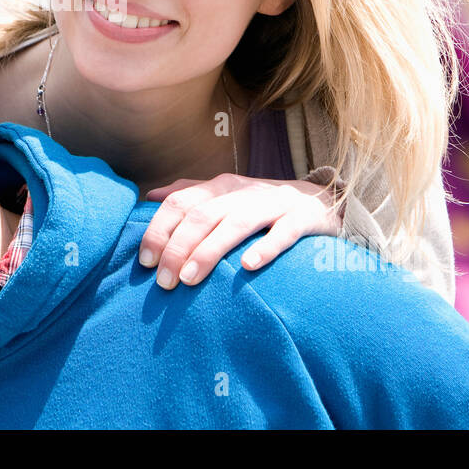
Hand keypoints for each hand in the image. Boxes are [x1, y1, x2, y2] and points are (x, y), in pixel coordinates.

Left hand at [140, 173, 341, 289]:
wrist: (323, 200)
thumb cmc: (263, 206)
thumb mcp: (226, 195)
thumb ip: (190, 193)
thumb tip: (150, 196)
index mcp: (221, 187)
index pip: (180, 202)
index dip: (159, 230)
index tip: (145, 262)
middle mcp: (244, 192)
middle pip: (202, 215)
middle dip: (177, 247)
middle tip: (164, 282)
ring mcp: (274, 204)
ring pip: (236, 223)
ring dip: (209, 251)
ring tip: (189, 278)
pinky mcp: (302, 220)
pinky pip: (284, 233)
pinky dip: (265, 248)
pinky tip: (247, 267)